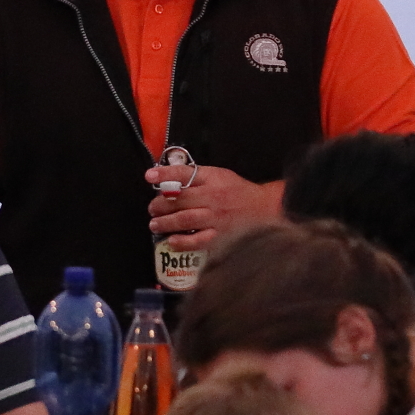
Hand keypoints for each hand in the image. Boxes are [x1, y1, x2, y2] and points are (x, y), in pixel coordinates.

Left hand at [144, 165, 280, 258]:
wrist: (266, 209)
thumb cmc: (238, 192)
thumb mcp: (220, 175)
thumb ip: (197, 177)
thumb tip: (167, 180)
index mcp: (213, 178)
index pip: (185, 173)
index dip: (165, 173)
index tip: (149, 176)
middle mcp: (214, 197)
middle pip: (181, 199)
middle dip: (161, 204)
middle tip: (152, 209)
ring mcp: (217, 218)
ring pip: (186, 219)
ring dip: (166, 222)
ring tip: (155, 224)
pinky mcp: (221, 237)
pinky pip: (199, 241)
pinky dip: (183, 242)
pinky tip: (172, 241)